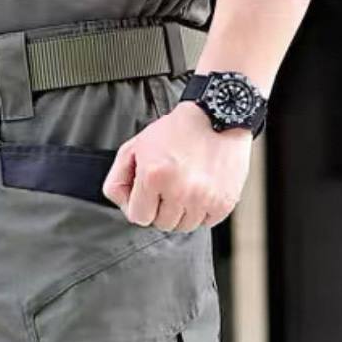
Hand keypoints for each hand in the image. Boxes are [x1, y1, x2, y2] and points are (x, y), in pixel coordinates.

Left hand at [103, 101, 251, 230]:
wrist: (219, 114)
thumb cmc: (177, 131)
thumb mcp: (136, 146)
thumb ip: (118, 179)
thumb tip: (123, 205)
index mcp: (155, 176)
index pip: (139, 217)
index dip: (141, 205)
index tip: (149, 192)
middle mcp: (180, 190)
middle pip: (162, 224)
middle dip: (162, 208)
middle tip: (170, 185)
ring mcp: (204, 198)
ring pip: (184, 227)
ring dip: (182, 212)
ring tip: (187, 186)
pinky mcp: (223, 202)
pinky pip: (206, 222)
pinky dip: (203, 210)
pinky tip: (202, 189)